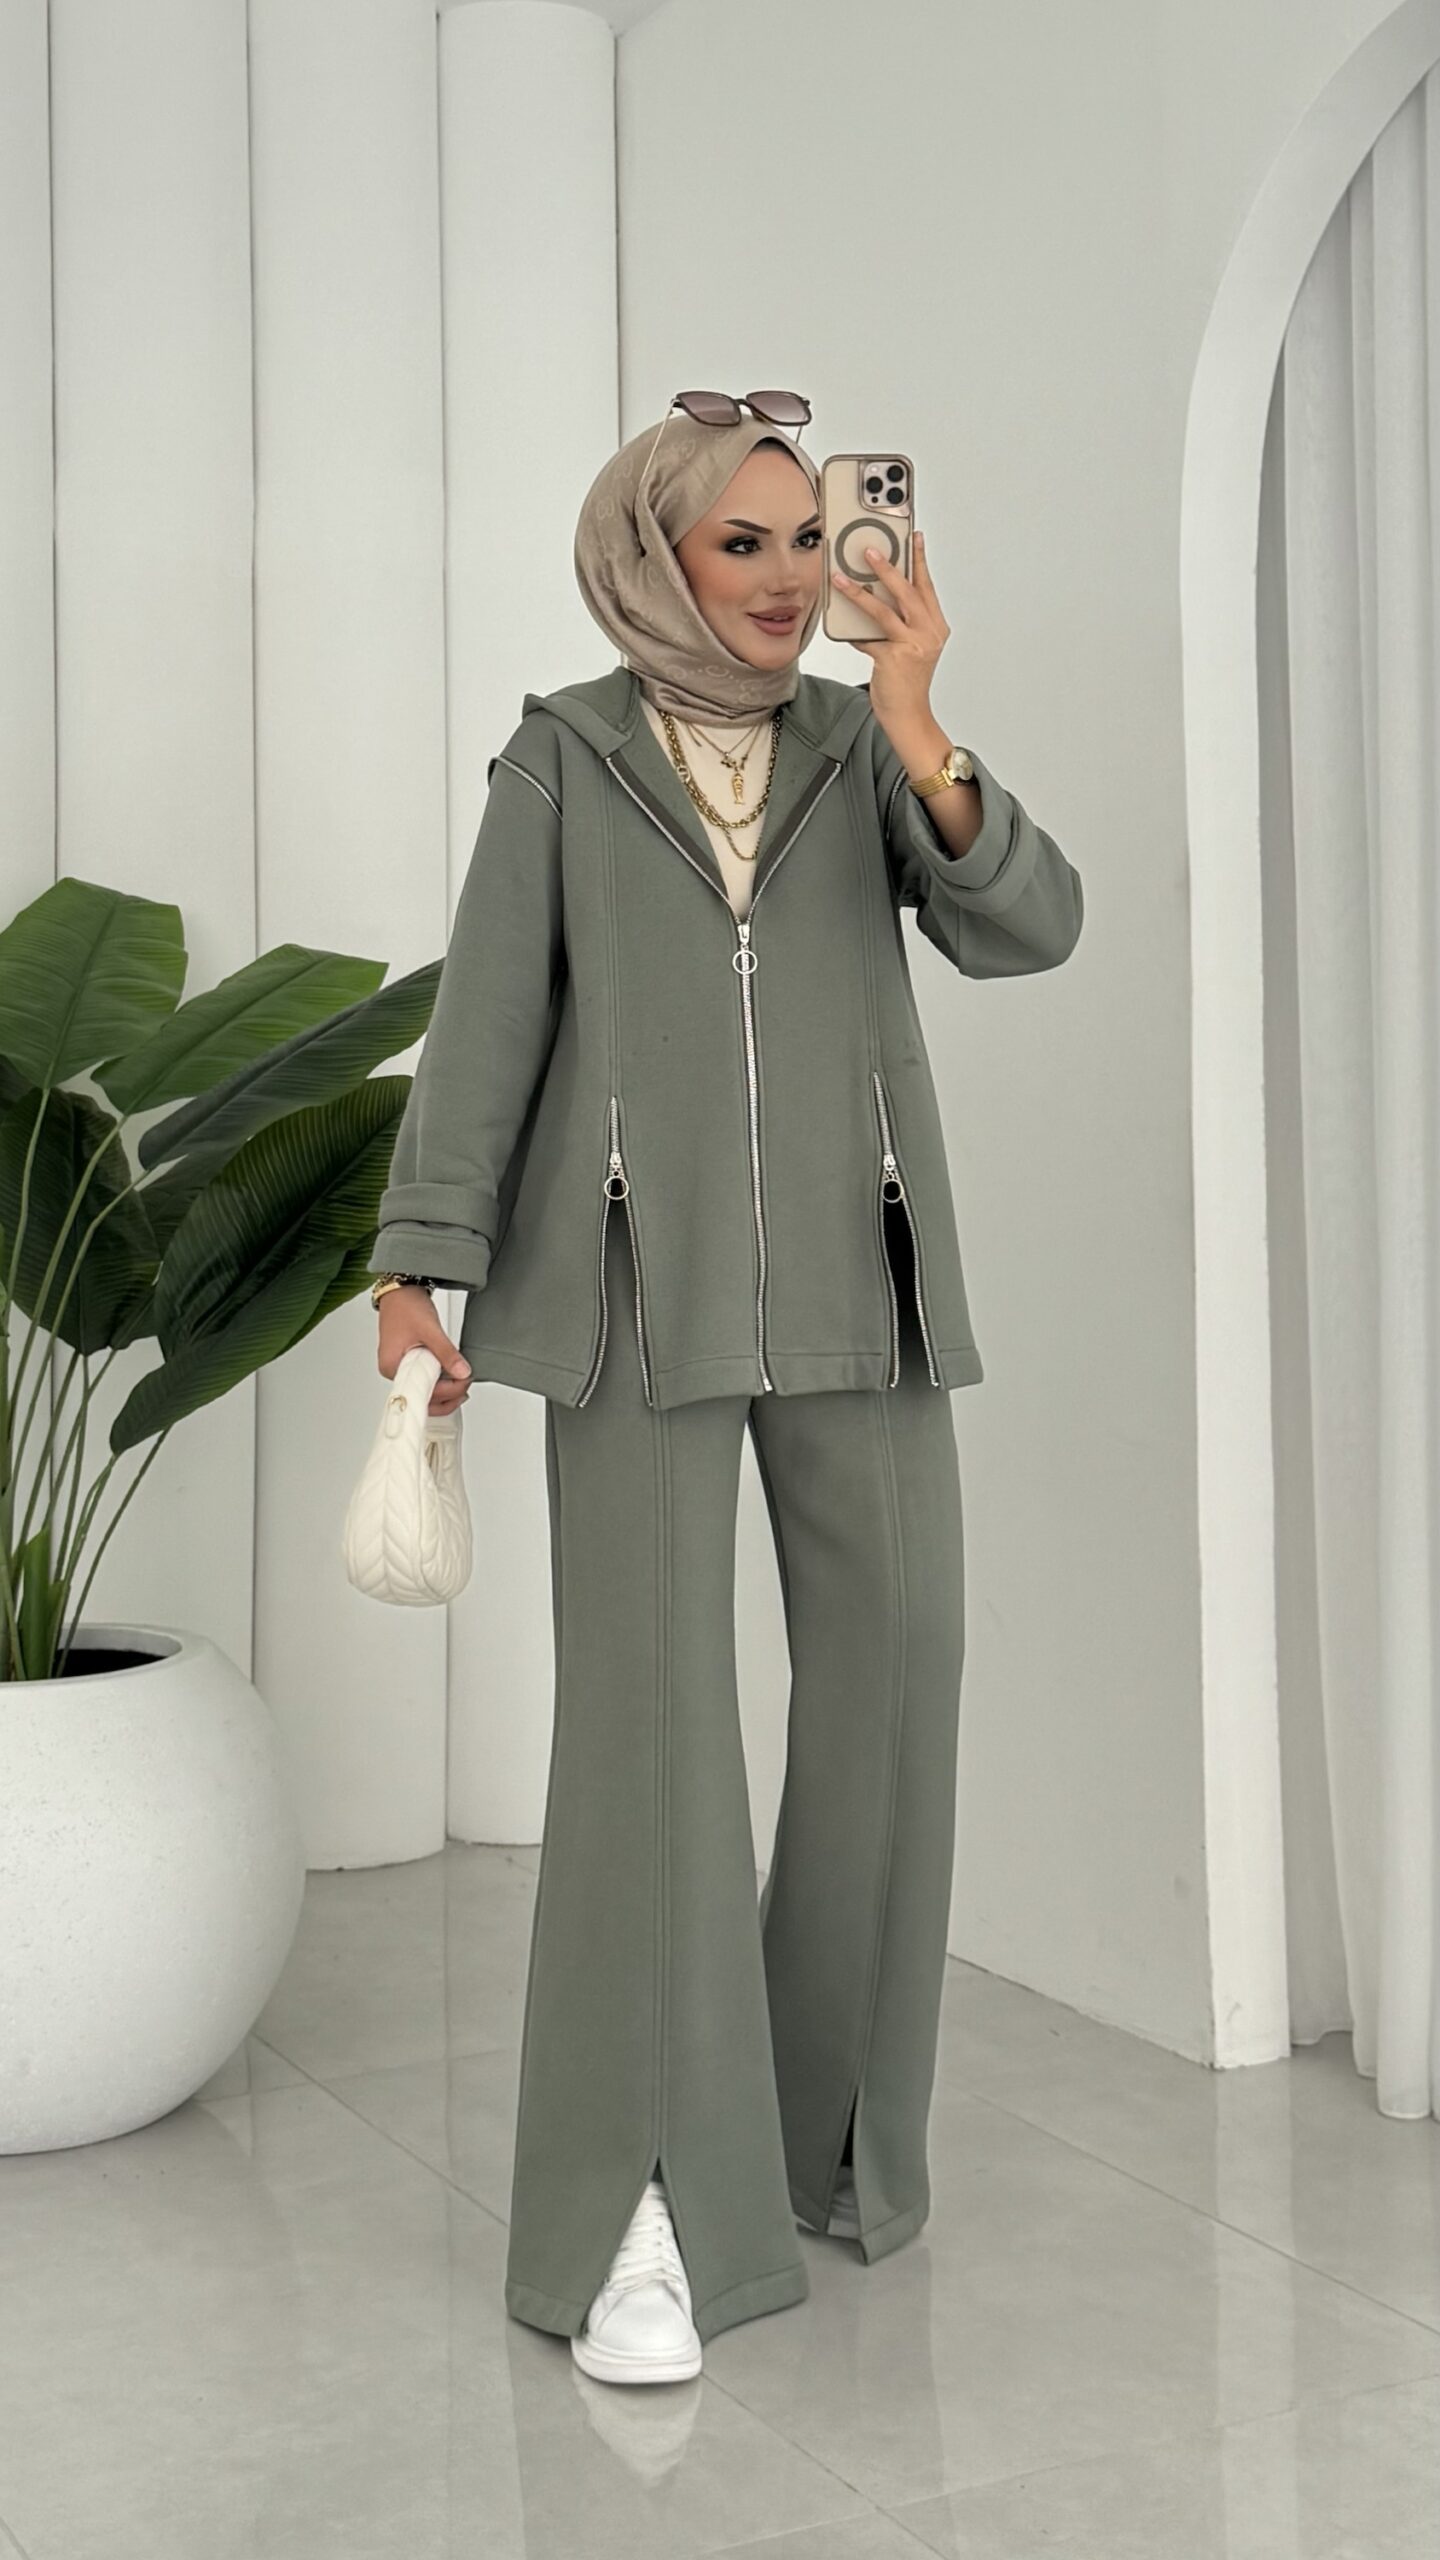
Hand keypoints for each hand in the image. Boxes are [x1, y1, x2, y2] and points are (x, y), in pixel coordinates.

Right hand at [377, 1284, 471, 1414]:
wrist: (400, 1290)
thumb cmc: (405, 1306)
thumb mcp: (430, 1329)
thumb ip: (447, 1353)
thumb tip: (462, 1372)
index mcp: (393, 1367)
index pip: (421, 1392)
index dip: (446, 1392)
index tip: (463, 1384)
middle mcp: (394, 1371)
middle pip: (422, 1397)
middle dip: (448, 1395)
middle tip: (467, 1383)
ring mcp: (401, 1368)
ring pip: (424, 1391)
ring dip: (445, 1390)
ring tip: (463, 1381)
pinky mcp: (408, 1363)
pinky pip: (424, 1380)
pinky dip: (440, 1381)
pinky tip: (453, 1378)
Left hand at [831, 527, 949, 736]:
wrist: (909, 716)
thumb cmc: (907, 682)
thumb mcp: (909, 647)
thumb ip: (897, 623)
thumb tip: (872, 596)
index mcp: (936, 627)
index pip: (926, 586)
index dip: (920, 560)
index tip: (915, 537)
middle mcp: (929, 634)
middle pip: (907, 592)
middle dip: (888, 567)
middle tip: (870, 550)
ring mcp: (913, 646)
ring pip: (885, 611)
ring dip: (860, 592)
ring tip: (842, 577)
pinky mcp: (894, 659)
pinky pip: (867, 638)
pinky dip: (852, 630)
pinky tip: (838, 619)